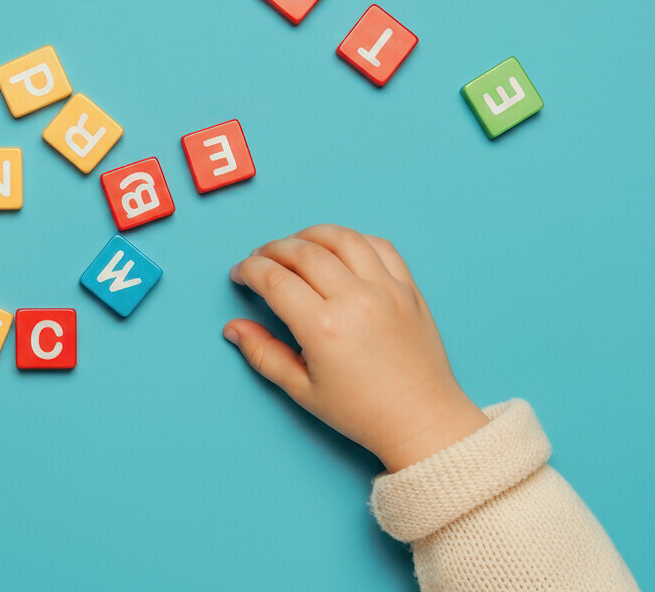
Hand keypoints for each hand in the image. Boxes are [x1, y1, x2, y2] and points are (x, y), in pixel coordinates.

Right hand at [224, 225, 487, 471]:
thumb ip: (263, 354)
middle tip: (259, 259)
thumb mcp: (302, 390)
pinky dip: (353, 240)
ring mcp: (386, 290)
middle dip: (272, 249)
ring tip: (294, 245)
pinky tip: (338, 249)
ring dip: (310, 235)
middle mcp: (355, 300)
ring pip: (341, 238)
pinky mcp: (408, 289)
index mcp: (324, 328)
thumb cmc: (362, 412)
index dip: (249, 270)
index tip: (240, 274)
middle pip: (302, 251)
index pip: (274, 279)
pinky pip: (379, 246)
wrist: (421, 420)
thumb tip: (233, 328)